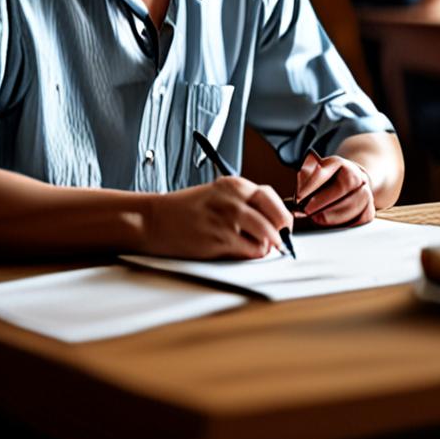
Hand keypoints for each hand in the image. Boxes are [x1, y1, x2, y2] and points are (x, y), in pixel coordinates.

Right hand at [147, 177, 291, 259]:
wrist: (154, 219)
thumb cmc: (185, 209)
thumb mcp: (217, 195)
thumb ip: (242, 204)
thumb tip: (271, 222)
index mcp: (234, 185)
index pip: (271, 196)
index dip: (281, 213)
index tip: (284, 225)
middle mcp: (233, 199)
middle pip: (274, 215)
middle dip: (281, 230)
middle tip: (280, 240)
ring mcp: (226, 219)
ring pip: (266, 235)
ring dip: (268, 244)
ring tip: (260, 247)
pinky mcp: (218, 239)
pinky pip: (249, 250)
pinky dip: (252, 253)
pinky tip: (243, 251)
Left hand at [294, 152, 375, 228]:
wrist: (352, 184)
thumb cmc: (326, 184)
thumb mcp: (314, 178)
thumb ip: (304, 186)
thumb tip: (289, 204)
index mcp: (339, 164)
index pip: (326, 170)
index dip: (311, 184)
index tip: (299, 198)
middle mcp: (356, 175)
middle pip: (344, 186)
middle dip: (323, 202)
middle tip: (308, 211)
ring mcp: (366, 192)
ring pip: (353, 204)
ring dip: (332, 215)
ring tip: (317, 219)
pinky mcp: (369, 210)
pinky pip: (359, 219)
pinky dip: (343, 224)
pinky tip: (332, 224)